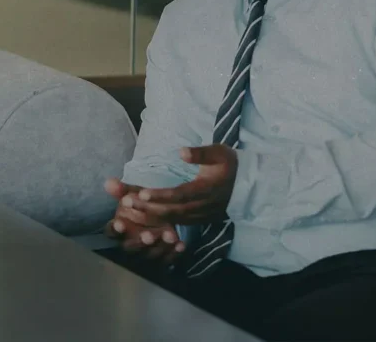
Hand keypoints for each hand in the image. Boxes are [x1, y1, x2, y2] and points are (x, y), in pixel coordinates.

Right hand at [104, 178, 184, 262]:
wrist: (163, 219)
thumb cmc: (144, 207)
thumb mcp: (136, 196)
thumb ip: (124, 191)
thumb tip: (108, 182)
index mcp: (119, 228)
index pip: (111, 232)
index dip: (115, 230)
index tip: (120, 224)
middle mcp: (129, 244)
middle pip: (130, 248)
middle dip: (140, 242)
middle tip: (149, 235)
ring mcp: (145, 254)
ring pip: (149, 256)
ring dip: (160, 247)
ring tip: (171, 235)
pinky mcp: (161, 260)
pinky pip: (166, 261)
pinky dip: (173, 253)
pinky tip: (181, 244)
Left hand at [123, 145, 237, 224]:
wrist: (249, 185)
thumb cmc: (230, 165)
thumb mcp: (219, 153)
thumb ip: (201, 154)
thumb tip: (181, 152)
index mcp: (205, 189)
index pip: (179, 195)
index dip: (160, 195)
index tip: (141, 192)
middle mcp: (202, 207)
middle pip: (171, 210)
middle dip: (147, 206)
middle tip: (126, 201)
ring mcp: (201, 216)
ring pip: (172, 219)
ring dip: (150, 215)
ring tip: (129, 208)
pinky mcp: (200, 220)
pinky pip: (177, 224)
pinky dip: (160, 222)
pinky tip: (144, 218)